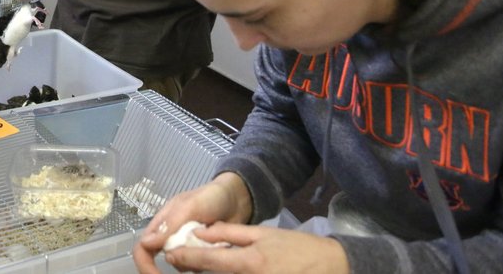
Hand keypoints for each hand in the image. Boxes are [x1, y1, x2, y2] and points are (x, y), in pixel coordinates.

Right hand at [135, 177, 247, 273]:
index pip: (144, 247)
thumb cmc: (210, 197)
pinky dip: (205, 261)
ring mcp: (187, 246)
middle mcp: (171, 237)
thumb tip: (145, 243)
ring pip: (182, 265)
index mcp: (162, 224)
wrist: (236, 199)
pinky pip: (198, 265)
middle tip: (193, 264)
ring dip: (194, 261)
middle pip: (164, 259)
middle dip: (175, 264)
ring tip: (211, 245)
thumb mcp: (189, 206)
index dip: (145, 262)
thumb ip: (170, 224)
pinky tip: (217, 248)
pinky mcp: (202, 253)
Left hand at [159, 223, 348, 273]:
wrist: (332, 268)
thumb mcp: (263, 234)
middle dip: (194, 270)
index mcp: (250, 262)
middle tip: (181, 261)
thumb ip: (229, 234)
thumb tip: (200, 232)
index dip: (185, 258)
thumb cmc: (297, 248)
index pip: (208, 262)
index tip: (170, 254)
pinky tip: (221, 271)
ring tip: (199, 266)